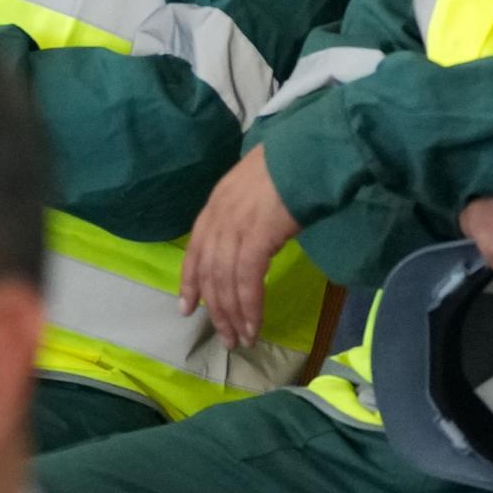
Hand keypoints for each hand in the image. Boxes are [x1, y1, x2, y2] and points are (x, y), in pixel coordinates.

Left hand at [179, 148, 305, 348]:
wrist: (306, 153)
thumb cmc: (288, 165)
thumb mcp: (254, 187)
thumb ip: (245, 213)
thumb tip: (252, 240)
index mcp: (215, 204)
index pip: (195, 250)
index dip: (189, 282)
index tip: (186, 308)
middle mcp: (218, 218)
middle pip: (209, 273)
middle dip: (215, 309)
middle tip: (225, 337)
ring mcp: (235, 228)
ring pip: (225, 282)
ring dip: (233, 316)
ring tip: (241, 339)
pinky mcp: (256, 238)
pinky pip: (247, 282)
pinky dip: (250, 307)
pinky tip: (254, 326)